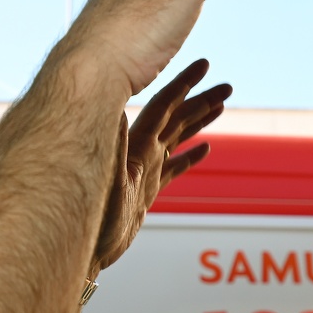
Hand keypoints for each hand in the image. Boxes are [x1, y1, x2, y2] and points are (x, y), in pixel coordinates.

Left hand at [94, 59, 232, 270]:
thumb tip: (118, 108)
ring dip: (198, 121)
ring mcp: (145, 170)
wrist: (84, 248)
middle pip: (176, 119)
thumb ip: (114, 147)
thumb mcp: (109, 183)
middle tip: (228, 87)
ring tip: (221, 105)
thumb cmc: (92, 218)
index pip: (164, 106)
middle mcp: (141, 153)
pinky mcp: (146, 191)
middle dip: (201, 100)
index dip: (183, 84)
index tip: (204, 65)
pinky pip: (173, 168)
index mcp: (137, 146)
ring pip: (176, 138)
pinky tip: (204, 148)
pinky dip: (189, 156)